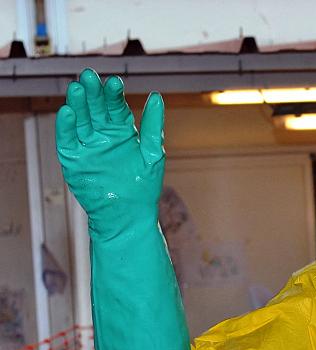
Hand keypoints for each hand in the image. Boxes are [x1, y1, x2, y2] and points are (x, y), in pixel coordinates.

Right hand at [56, 69, 165, 240]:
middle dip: (92, 92)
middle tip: (89, 75)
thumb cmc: (143, 186)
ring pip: (79, 120)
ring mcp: (86, 146)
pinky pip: (67, 140)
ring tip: (77, 88)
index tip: (114, 82)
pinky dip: (66, 127)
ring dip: (77, 104)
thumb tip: (157, 96)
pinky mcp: (73, 159)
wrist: (129, 214)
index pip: (115, 107)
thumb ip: (153, 125)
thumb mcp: (152, 153)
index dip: (113, 94)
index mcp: (121, 131)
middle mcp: (102, 135)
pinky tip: (67, 112)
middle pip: (94, 108)